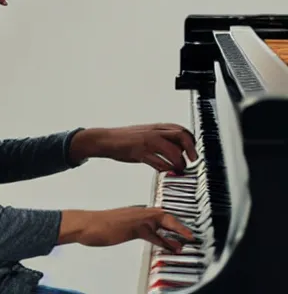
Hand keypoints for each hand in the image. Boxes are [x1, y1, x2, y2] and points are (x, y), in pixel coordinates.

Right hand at [58, 206, 193, 252]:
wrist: (86, 224)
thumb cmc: (96, 225)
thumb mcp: (115, 225)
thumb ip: (125, 226)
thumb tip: (131, 231)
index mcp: (133, 211)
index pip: (156, 213)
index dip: (170, 221)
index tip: (179, 229)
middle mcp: (137, 212)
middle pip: (164, 215)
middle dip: (178, 224)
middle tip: (190, 234)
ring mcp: (136, 218)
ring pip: (163, 221)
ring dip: (177, 230)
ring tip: (188, 238)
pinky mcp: (134, 227)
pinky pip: (155, 234)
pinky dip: (166, 241)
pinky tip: (172, 248)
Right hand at [70, 124, 196, 171]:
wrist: (106, 139)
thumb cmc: (125, 139)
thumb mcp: (145, 134)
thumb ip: (160, 139)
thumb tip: (175, 149)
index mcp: (157, 127)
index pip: (182, 129)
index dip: (191, 140)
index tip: (193, 152)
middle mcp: (154, 132)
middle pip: (181, 136)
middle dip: (190, 150)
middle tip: (192, 161)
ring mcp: (147, 142)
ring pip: (173, 151)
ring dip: (179, 163)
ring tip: (178, 170)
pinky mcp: (140, 152)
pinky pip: (159, 162)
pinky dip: (165, 168)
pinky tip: (164, 171)